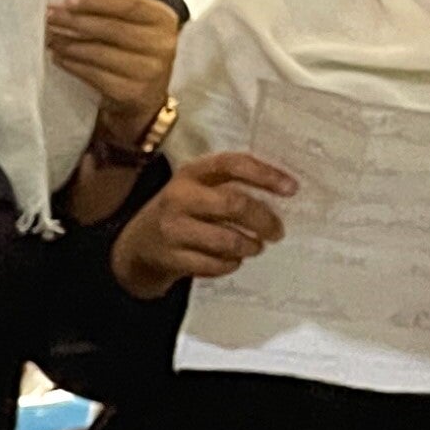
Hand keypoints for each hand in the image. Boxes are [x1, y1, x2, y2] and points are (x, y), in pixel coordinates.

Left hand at [52, 0, 182, 135]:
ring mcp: (150, 71)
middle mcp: (163, 44)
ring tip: (50, 37)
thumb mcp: (133, 26)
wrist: (145, 98)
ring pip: (101, 53)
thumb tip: (64, 6)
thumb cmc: (132, 52)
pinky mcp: (132, 92)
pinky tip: (58, 58)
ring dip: (69, 44)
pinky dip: (72, 65)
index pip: (129, 4)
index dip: (96, 1)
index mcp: (163, 19)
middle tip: (49, 17)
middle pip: (113, 28)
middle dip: (76, 21)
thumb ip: (109, 12)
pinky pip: (95, 75)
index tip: (67, 0)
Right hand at [110, 152, 299, 299]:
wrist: (137, 245)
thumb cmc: (183, 212)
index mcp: (191, 173)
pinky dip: (231, 265)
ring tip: (255, 247)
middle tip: (277, 232)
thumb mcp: (197, 188)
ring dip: (250, 246)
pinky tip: (232, 260)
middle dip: (263, 220)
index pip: (233, 165)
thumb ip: (230, 185)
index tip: (292, 189)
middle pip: (234, 204)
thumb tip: (285, 194)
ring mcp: (172, 229)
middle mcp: (178, 197)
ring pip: (227, 240)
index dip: (265, 175)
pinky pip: (215, 264)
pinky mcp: (171, 258)